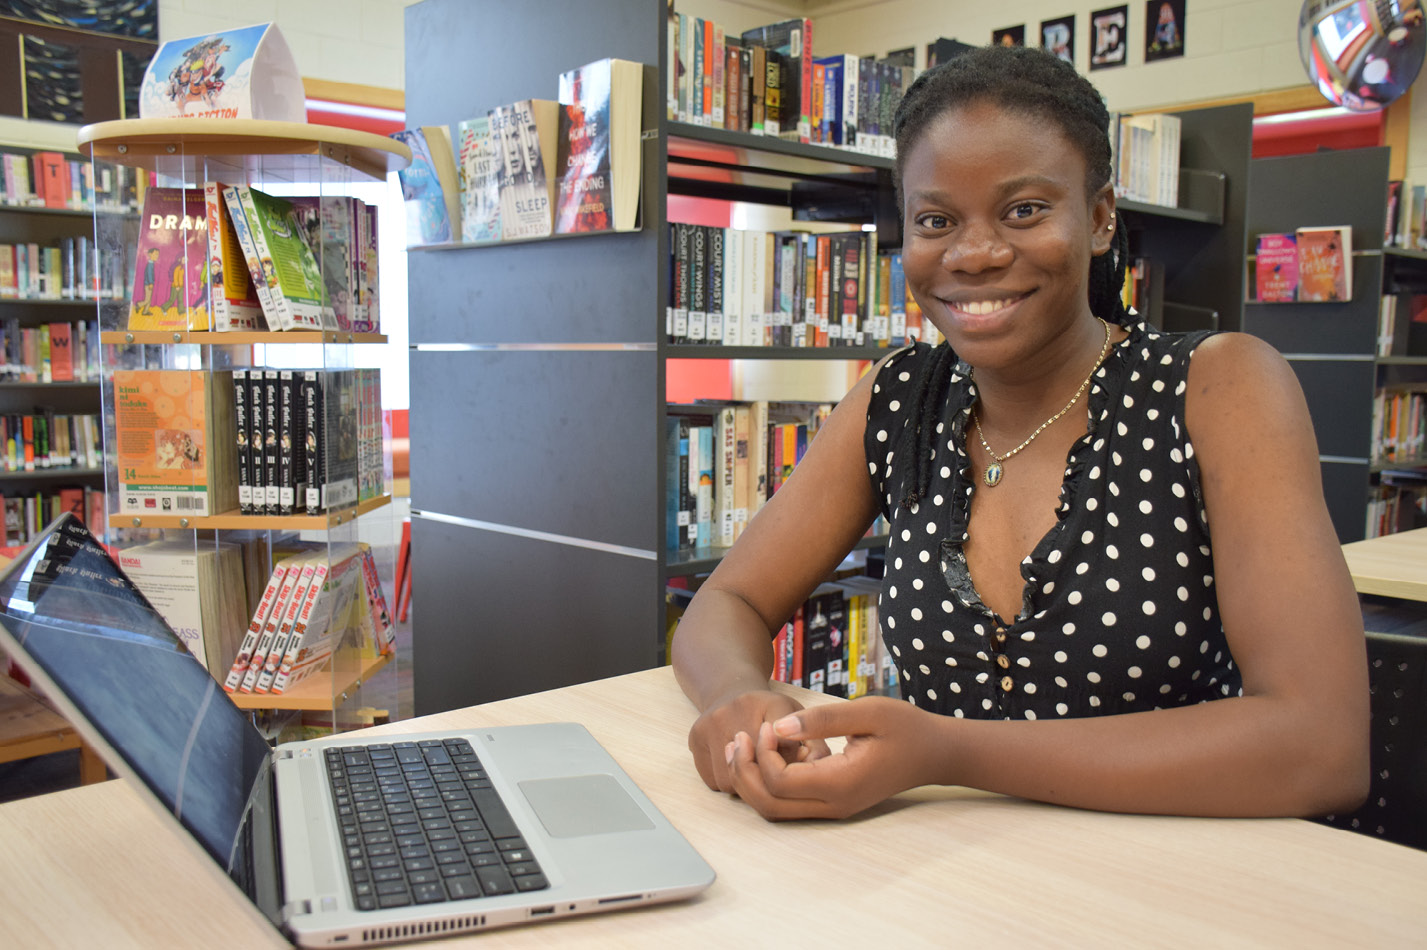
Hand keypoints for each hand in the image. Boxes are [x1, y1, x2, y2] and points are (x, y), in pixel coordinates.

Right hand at [688, 689, 829, 792]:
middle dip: (766, 780)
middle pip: (754, 771)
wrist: (729, 687)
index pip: (784, 750)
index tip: (795, 764)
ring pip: (730, 782)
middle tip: (773, 772)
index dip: (792, 765)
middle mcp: (734, 712)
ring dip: (744, 785)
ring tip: (753, 767)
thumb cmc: (767, 709)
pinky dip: (727, 781)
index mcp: (767, 704)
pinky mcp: (694, 739)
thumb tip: (821, 768)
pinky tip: (735, 765)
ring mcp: (709, 725)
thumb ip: (813, 740)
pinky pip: (712, 782)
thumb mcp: (795, 716)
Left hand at [725, 696, 942, 819]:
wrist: (935, 753)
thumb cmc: (906, 728)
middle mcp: (834, 805)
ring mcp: (833, 809)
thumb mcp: (869, 711)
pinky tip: (766, 756)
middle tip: (738, 738)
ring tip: (743, 747)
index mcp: (840, 783)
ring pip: (776, 811)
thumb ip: (822, 720)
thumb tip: (778, 728)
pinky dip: (768, 785)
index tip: (767, 724)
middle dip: (744, 774)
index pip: (780, 782)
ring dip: (752, 781)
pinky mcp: (833, 804)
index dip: (763, 754)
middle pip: (770, 806)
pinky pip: (789, 805)